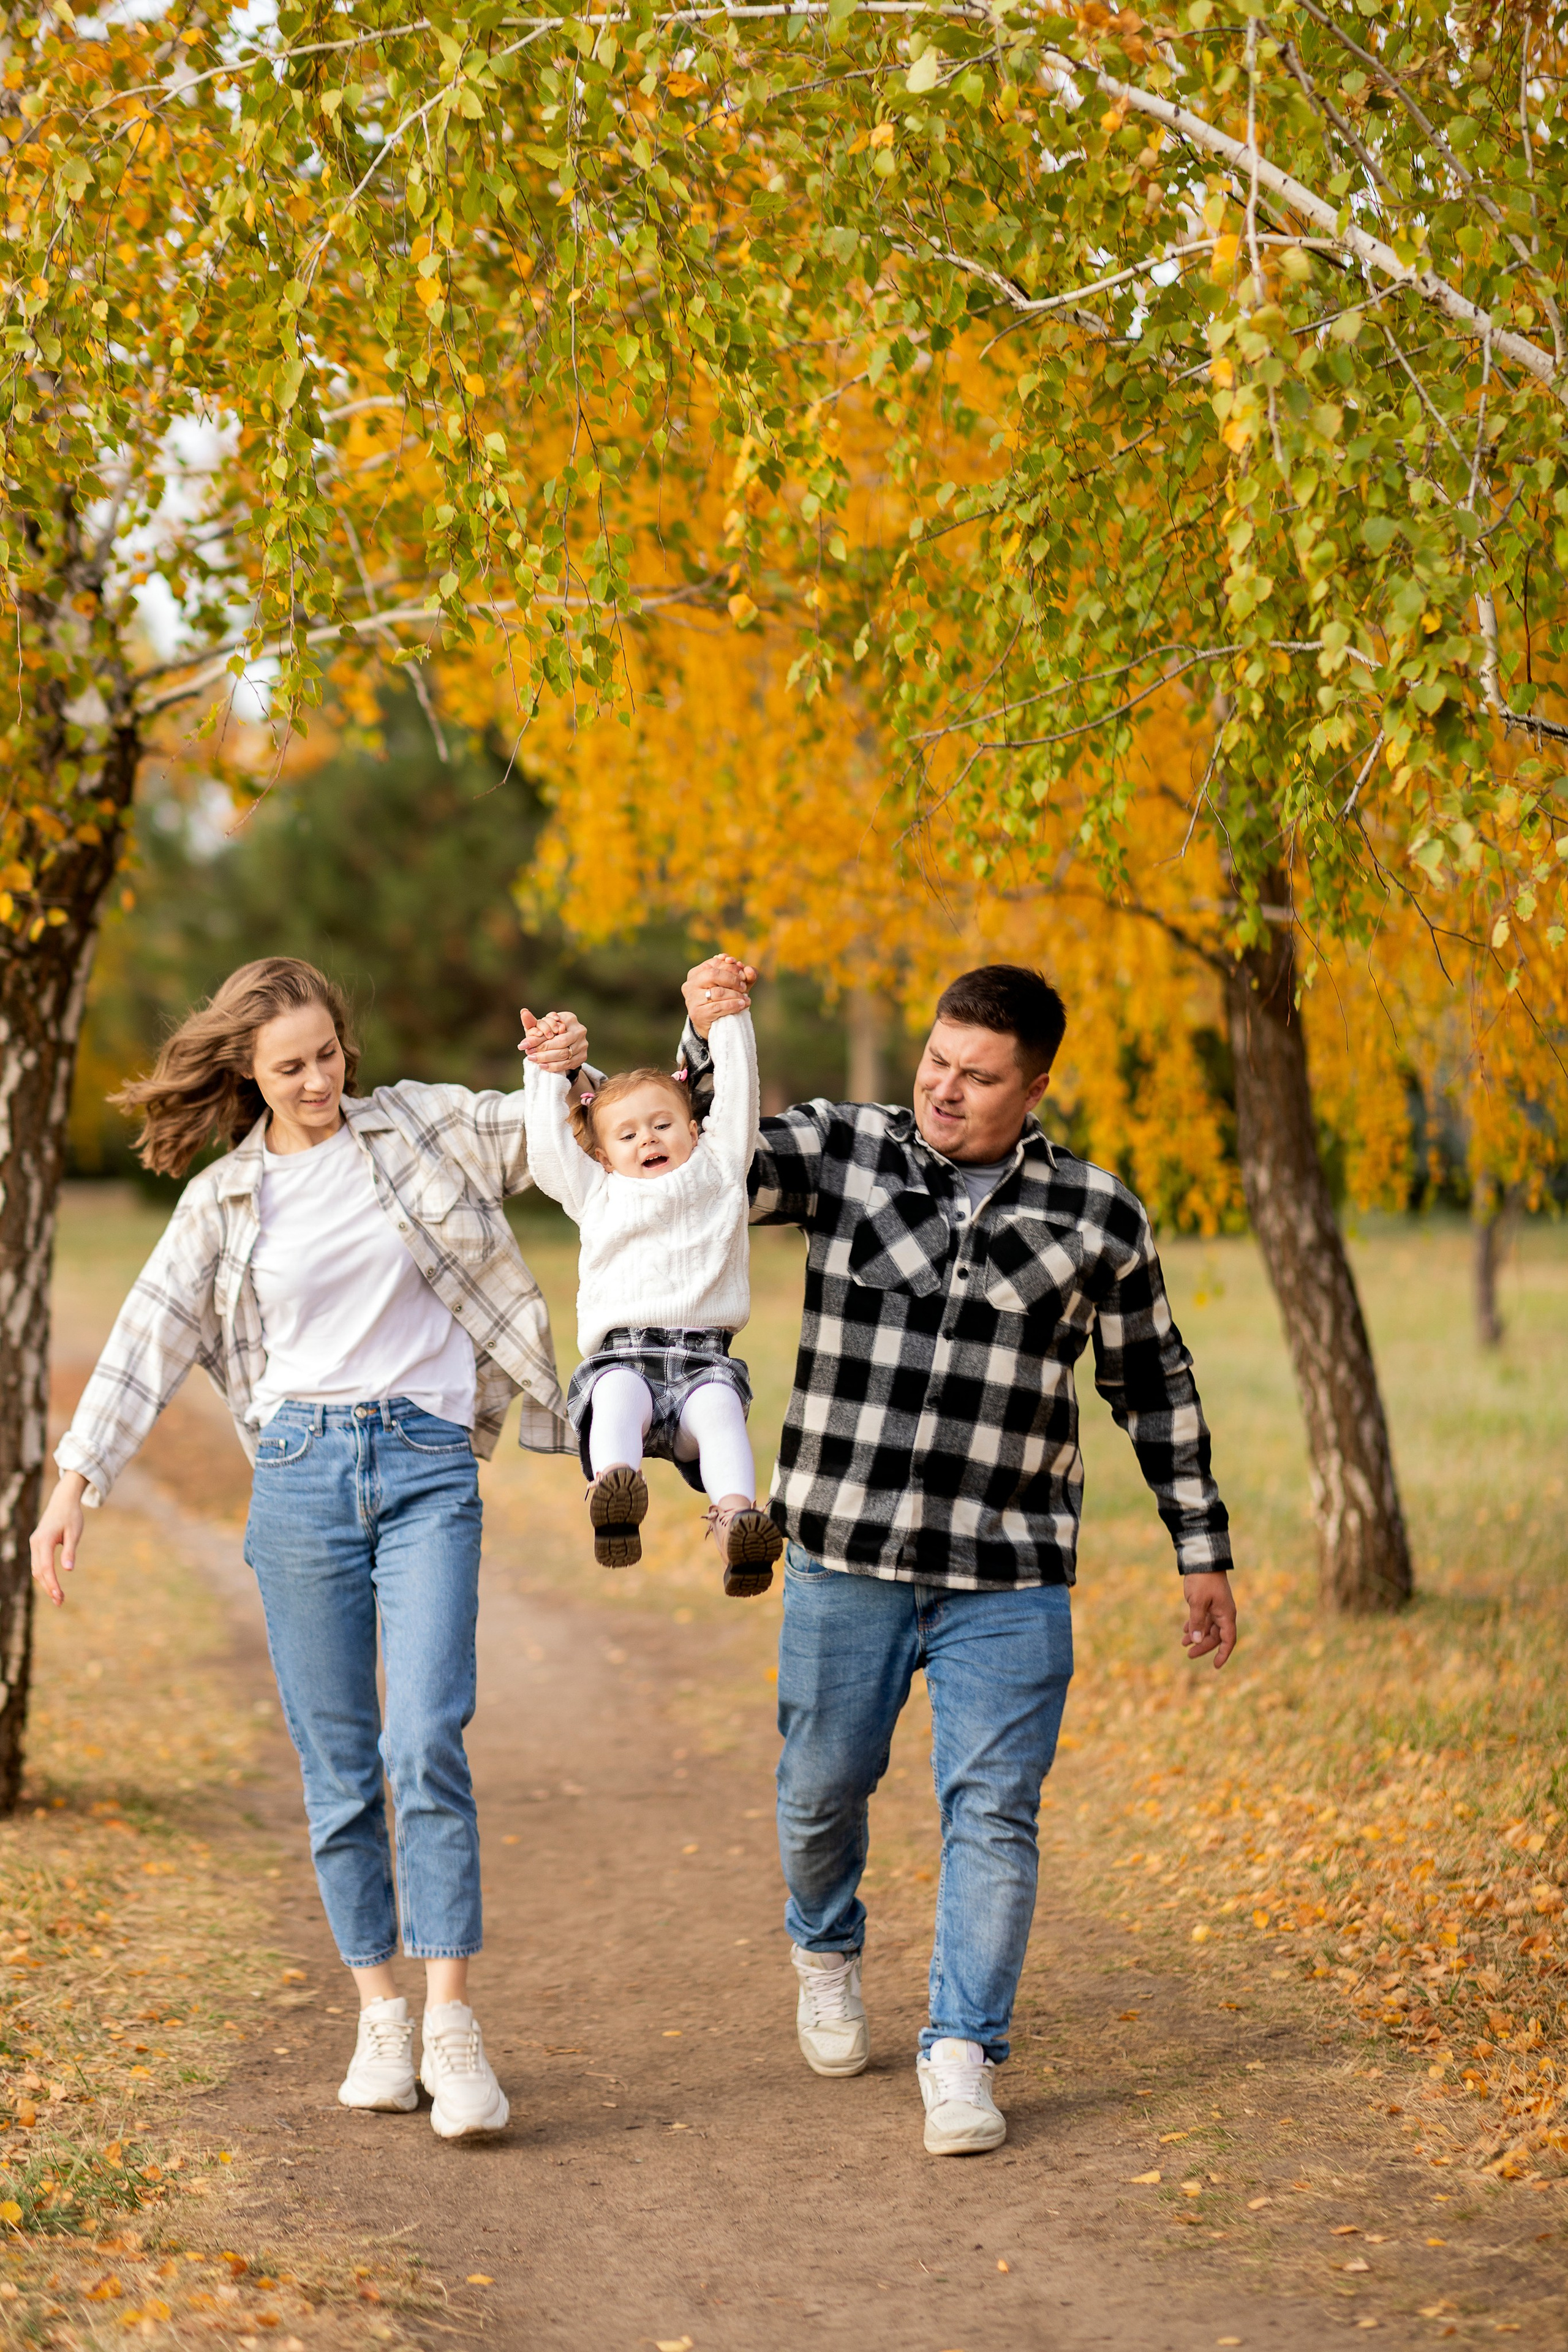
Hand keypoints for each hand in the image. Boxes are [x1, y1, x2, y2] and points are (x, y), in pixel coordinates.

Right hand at [31, 1472, 87, 1608]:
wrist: (63, 1501)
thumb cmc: (71, 1516)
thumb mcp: (74, 1533)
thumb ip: (70, 1551)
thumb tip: (68, 1570)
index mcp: (44, 1540)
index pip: (46, 1567)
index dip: (52, 1584)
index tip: (60, 1596)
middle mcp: (35, 1543)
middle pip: (39, 1571)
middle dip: (49, 1588)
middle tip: (60, 1602)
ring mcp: (34, 1544)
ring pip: (36, 1569)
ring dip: (46, 1583)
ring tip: (58, 1597)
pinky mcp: (37, 1545)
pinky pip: (38, 1564)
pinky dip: (44, 1575)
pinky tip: (52, 1584)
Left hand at [519, 1007, 587, 1073]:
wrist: (564, 1046)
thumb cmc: (549, 1033)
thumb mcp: (540, 1026)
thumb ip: (531, 1022)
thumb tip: (523, 1012)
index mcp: (569, 1018)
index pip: (553, 1028)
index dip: (538, 1037)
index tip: (524, 1044)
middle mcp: (579, 1030)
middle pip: (560, 1042)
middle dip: (542, 1049)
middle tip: (529, 1053)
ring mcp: (583, 1044)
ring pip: (564, 1054)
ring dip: (546, 1058)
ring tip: (533, 1059)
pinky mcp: (583, 1056)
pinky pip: (567, 1064)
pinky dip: (554, 1066)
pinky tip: (543, 1065)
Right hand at [682, 954, 756, 1039]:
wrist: (713, 1025)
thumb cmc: (723, 1001)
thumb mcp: (734, 986)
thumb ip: (744, 975)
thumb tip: (749, 970)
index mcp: (696, 973)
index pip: (715, 963)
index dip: (731, 967)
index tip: (743, 973)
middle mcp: (690, 984)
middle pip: (713, 974)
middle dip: (733, 979)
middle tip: (744, 986)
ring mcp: (692, 999)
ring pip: (717, 992)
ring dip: (736, 994)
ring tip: (746, 998)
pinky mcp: (697, 1013)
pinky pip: (718, 1007)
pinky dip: (733, 1005)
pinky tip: (742, 1005)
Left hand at [1181, 1571, 1236, 1668]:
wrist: (1202, 1560)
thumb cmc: (1202, 1580)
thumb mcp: (1197, 1602)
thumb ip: (1197, 1622)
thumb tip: (1196, 1640)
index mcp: (1226, 1614)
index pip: (1228, 1639)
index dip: (1223, 1654)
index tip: (1216, 1666)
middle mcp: (1224, 1613)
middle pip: (1216, 1636)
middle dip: (1203, 1646)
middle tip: (1188, 1654)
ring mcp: (1216, 1607)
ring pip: (1208, 1628)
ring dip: (1196, 1636)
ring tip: (1182, 1644)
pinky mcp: (1208, 1602)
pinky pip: (1203, 1619)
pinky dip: (1194, 1625)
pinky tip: (1184, 1630)